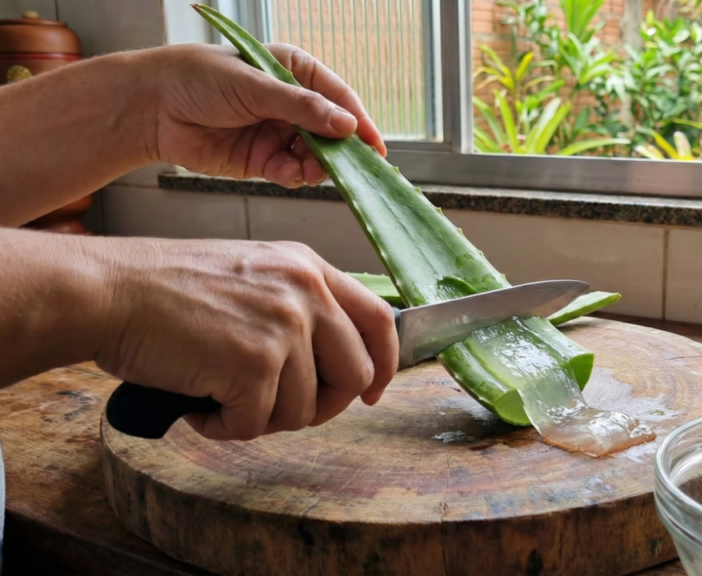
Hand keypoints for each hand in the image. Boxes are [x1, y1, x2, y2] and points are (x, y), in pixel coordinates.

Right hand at [96, 238, 398, 439]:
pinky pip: (257, 424)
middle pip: (355, 375)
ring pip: (305, 410)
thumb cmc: (164, 288)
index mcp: (308, 267)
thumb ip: (297, 307)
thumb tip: (329, 362)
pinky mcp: (254, 364)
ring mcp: (284, 327)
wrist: (108, 291)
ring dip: (260, 419)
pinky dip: (224, 428)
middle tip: (276, 410)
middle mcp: (306, 292)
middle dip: (321, 407)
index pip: (380, 319)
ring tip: (217, 397)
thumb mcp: (252, 274)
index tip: (372, 392)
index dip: (385, 364)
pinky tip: (198, 406)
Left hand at [144, 43, 385, 188]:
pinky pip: (289, 172)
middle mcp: (289, 103)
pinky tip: (286, 175)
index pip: (338, 98)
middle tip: (342, 167)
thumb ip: (303, 108)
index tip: (375, 147)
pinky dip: (292, 177)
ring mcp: (276, 133)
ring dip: (315, 167)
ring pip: (313, 157)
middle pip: (330, 132)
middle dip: (337, 151)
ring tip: (309, 171)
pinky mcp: (260, 160)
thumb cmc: (197, 79)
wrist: (150, 107)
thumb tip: (347, 125)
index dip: (359, 122)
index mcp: (294, 72)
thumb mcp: (257, 87)